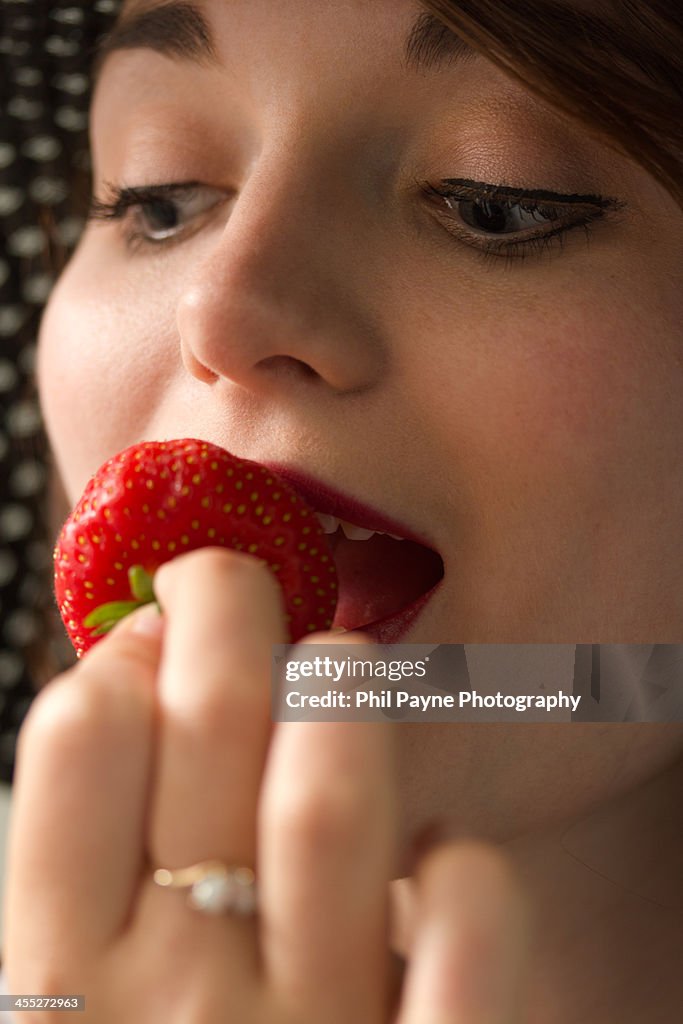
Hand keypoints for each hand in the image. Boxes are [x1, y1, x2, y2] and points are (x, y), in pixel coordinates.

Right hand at [4, 548, 528, 1021]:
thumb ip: (80, 876)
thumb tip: (133, 678)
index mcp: (57, 991)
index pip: (77, 739)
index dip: (122, 654)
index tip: (152, 637)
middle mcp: (177, 1004)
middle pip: (215, 716)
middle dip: (230, 599)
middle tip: (241, 581)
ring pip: (338, 788)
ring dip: (347, 690)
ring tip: (341, 674)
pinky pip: (472, 919)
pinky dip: (465, 864)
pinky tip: (437, 860)